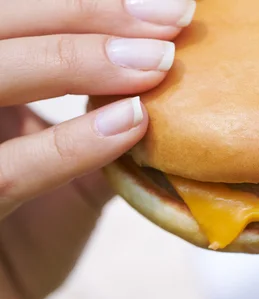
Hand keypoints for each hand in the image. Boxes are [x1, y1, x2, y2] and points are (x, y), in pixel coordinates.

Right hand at [0, 0, 194, 298]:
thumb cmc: (20, 241)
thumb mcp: (64, 174)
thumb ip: (100, 126)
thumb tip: (166, 87)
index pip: (17, 21)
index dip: (85, 6)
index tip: (165, 7)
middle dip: (84, 15)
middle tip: (168, 19)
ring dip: (75, 60)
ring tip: (155, 61)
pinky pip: (2, 173)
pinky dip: (69, 143)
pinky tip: (130, 124)